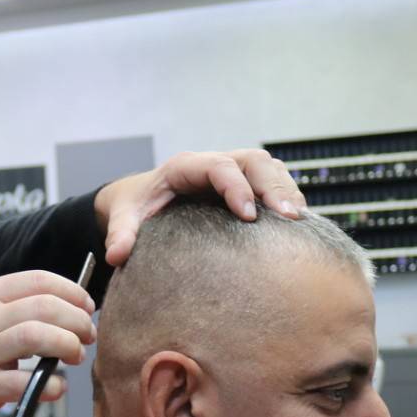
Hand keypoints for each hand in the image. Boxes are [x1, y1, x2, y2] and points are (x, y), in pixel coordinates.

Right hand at [0, 270, 95, 416]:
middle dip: (77, 320)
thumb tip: (69, 310)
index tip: (87, 307)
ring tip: (76, 356)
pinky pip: (25, 381)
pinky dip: (51, 386)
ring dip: (68, 345)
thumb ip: (15, 311)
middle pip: (44, 306)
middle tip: (87, 336)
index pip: (38, 279)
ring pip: (36, 336)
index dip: (72, 291)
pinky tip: (56, 388)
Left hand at [96, 149, 306, 266]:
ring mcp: (233, 171)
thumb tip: (116, 255)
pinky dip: (288, 198)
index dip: (236, 187)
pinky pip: (274, 182)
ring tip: (300, 222)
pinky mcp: (245, 185)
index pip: (218, 166)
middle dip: (273, 186)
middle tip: (290, 217)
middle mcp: (214, 164)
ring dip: (287, 190)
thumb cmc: (135, 205)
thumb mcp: (123, 217)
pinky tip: (299, 227)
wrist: (140, 197)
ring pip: (270, 168)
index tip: (248, 215)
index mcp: (185, 167)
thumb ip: (121, 233)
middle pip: (254, 161)